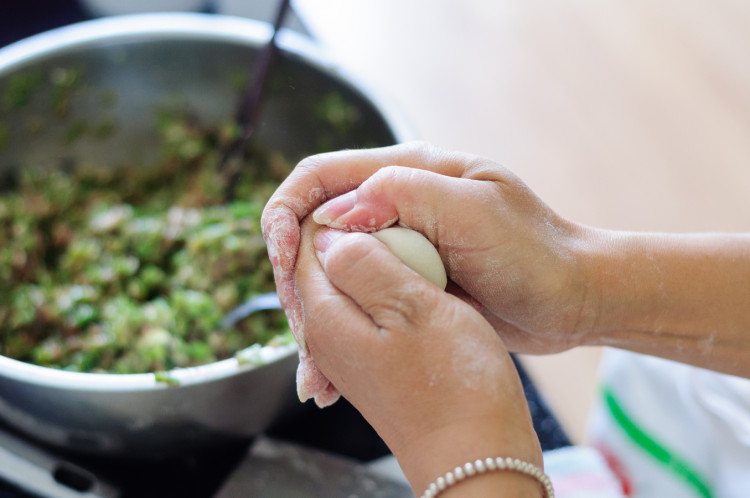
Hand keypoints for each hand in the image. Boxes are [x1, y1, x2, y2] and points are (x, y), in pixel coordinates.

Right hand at [263, 142, 594, 358]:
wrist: (574, 299)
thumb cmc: (534, 252)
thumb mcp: (474, 210)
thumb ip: (406, 194)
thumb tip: (334, 212)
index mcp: (409, 172)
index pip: (321, 177)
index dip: (288, 212)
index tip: (282, 258)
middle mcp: (397, 204)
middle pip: (317, 227)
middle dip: (295, 273)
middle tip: (299, 324)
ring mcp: (402, 245)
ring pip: (333, 269)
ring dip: (313, 311)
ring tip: (315, 368)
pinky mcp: (410, 281)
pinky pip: (359, 297)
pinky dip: (342, 331)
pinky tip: (333, 372)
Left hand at [295, 217, 542, 493]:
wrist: (478, 455)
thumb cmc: (454, 382)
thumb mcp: (412, 306)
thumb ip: (364, 263)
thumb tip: (331, 231)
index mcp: (324, 314)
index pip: (307, 242)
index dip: (339, 213)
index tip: (382, 203)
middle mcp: (325, 334)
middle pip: (328, 262)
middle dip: (363, 238)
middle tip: (409, 228)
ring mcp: (348, 351)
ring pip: (355, 283)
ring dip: (386, 264)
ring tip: (424, 258)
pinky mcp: (374, 362)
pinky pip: (375, 308)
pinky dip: (398, 291)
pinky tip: (428, 290)